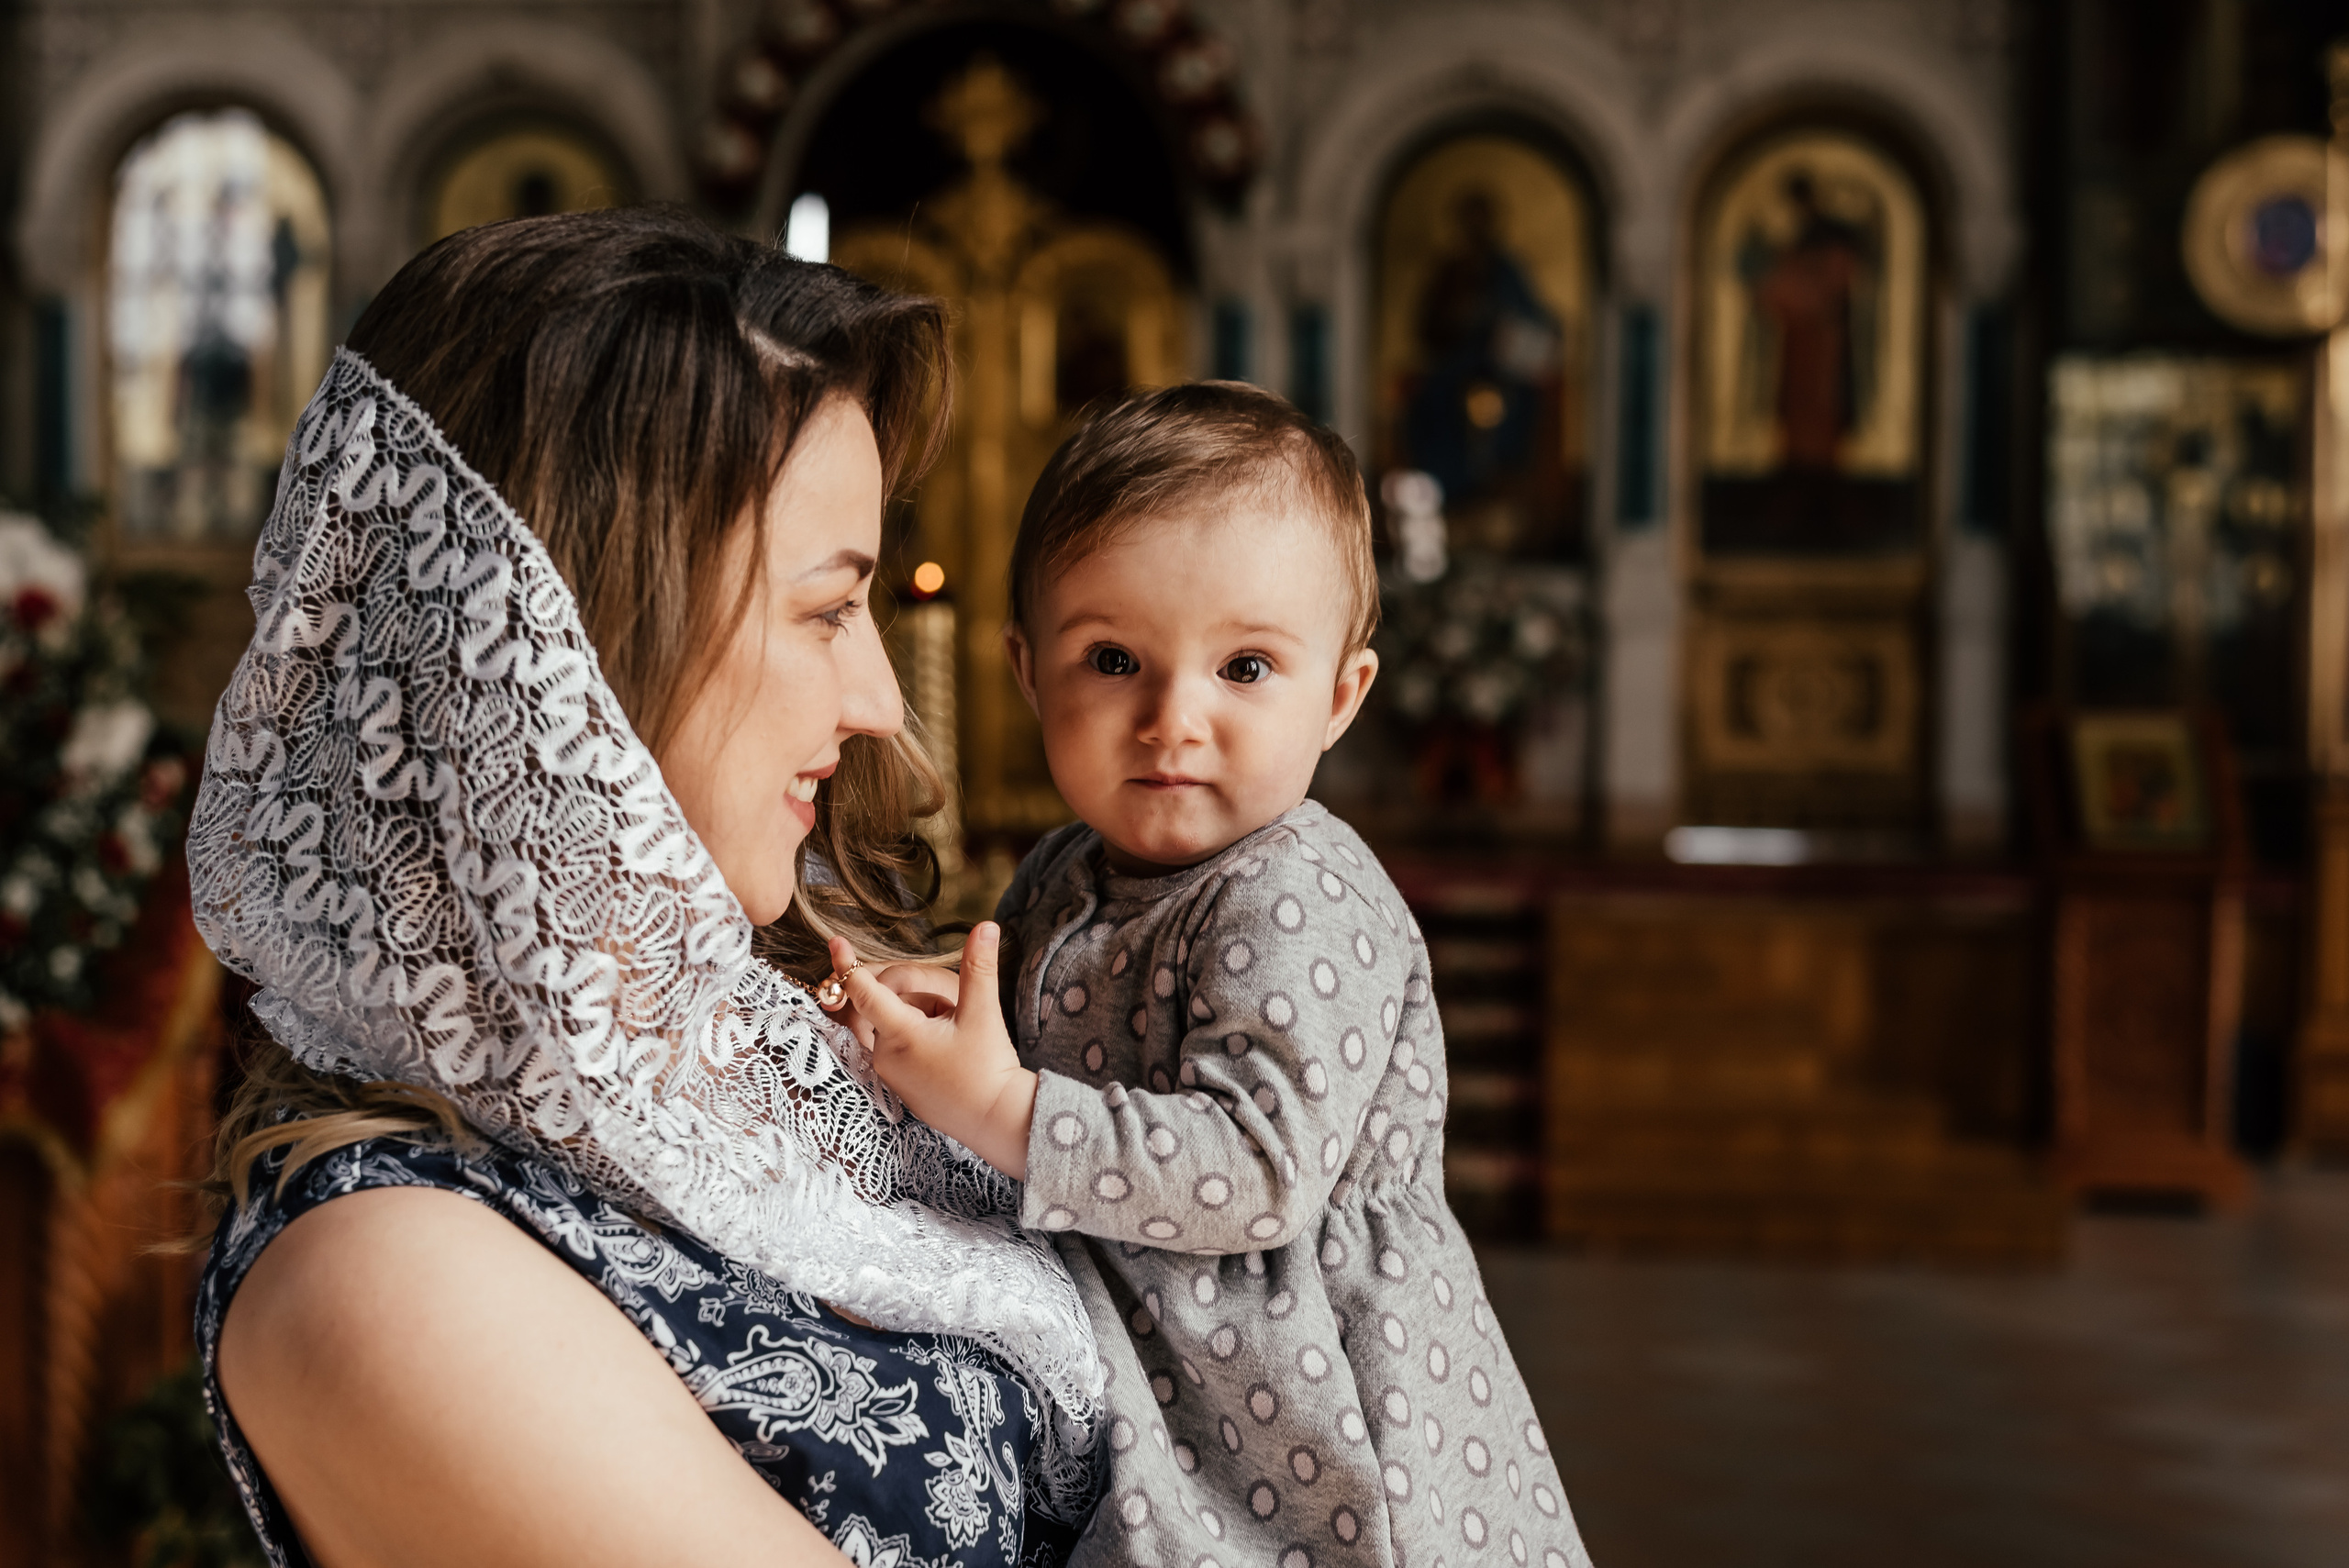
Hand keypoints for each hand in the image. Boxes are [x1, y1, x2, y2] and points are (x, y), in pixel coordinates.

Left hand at [826, 926, 1035, 1180]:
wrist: (996, 1119)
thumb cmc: (988, 1068)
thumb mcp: (983, 1013)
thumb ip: (979, 966)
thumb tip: (987, 926)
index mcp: (901, 1033)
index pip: (864, 991)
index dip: (847, 964)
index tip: (834, 941)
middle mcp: (886, 1054)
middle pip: (883, 1006)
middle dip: (912, 997)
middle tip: (950, 1011)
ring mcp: (889, 1073)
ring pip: (891, 1027)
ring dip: (915, 1019)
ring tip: (952, 1035)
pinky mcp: (898, 1086)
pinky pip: (895, 1049)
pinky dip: (914, 1038)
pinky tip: (947, 1053)